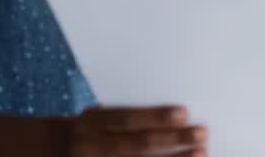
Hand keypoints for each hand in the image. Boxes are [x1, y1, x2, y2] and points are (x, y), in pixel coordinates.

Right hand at [63, 105, 204, 155]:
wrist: (62, 151)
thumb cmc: (99, 128)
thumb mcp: (103, 116)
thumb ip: (134, 115)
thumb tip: (182, 114)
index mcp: (92, 122)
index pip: (127, 119)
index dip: (156, 116)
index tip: (185, 113)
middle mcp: (91, 147)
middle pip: (138, 145)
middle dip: (173, 141)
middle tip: (202, 133)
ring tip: (202, 154)